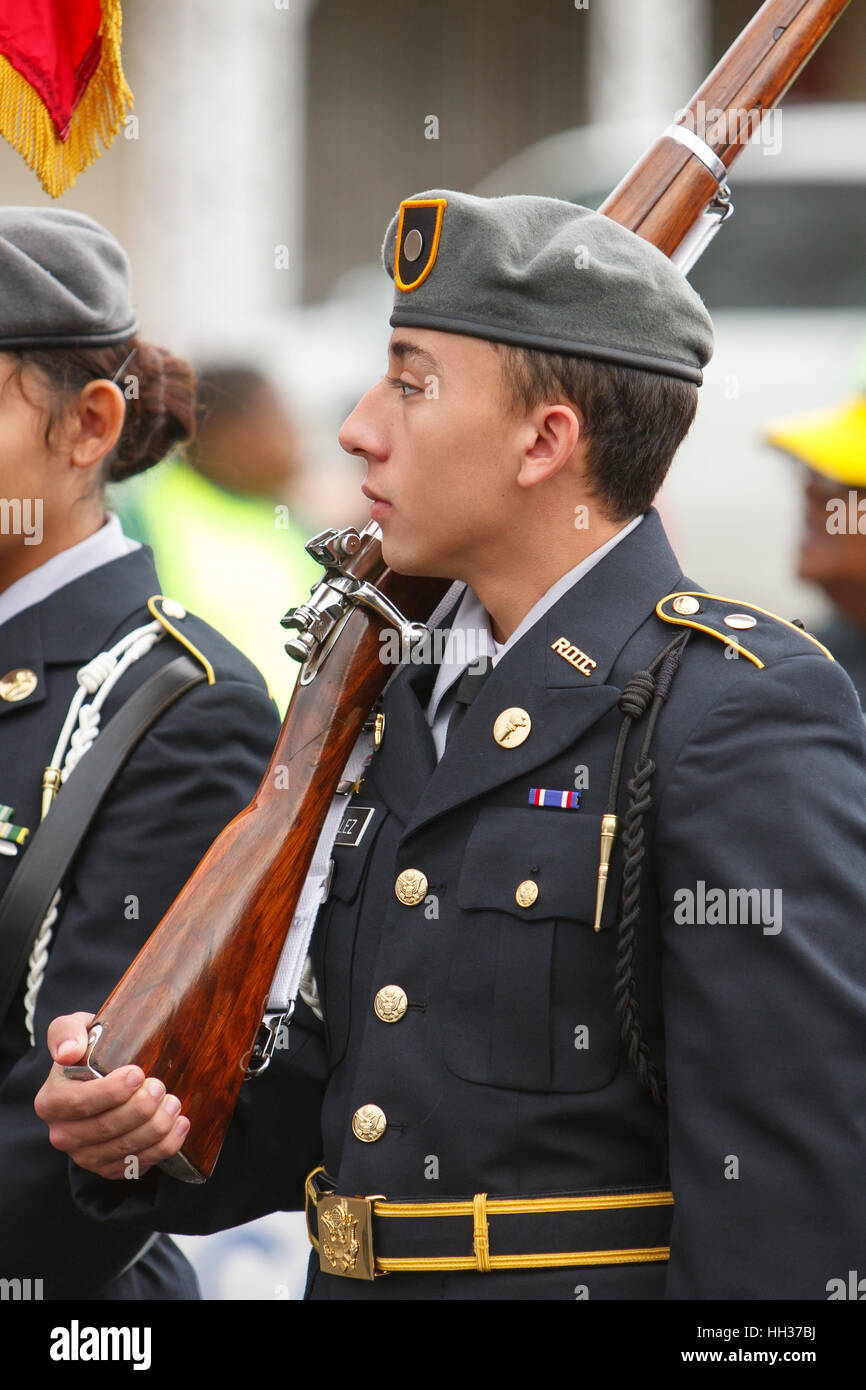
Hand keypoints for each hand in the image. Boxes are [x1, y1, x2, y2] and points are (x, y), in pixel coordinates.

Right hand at [34, 1012, 189, 1179]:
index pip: (79, 1103)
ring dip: (156, 1127)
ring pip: (125, 1148)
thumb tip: (68, 1052)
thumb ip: (65, 1032)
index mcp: (51, 1102)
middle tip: (160, 1087)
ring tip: (174, 1103)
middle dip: (140, 1108)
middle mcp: (63, 1134)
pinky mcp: (109, 1167)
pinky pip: (138, 1165)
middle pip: (106, 1128)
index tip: (138, 1074)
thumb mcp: (73, 1029)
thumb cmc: (89, 1050)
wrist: (100, 1075)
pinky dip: (163, 1146)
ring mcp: (85, 1155)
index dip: (111, 1092)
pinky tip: (179, 1125)